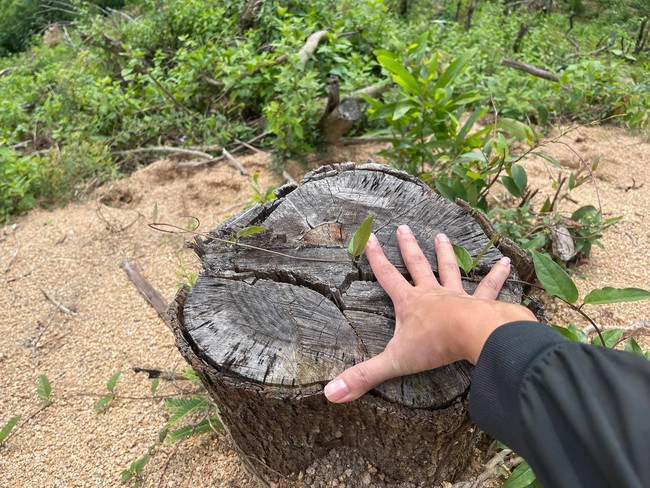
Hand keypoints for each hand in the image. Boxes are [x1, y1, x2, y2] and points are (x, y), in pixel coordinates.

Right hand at [324, 225, 536, 402]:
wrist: (474, 336)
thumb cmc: (435, 346)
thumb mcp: (394, 361)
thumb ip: (364, 376)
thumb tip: (331, 393)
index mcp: (409, 303)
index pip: (387, 277)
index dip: (377, 258)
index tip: (371, 238)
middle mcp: (431, 293)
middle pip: (417, 265)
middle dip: (408, 246)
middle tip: (403, 227)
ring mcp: (457, 295)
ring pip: (449, 269)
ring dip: (444, 252)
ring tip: (441, 235)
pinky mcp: (481, 302)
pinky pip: (489, 286)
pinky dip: (498, 274)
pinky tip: (505, 262)